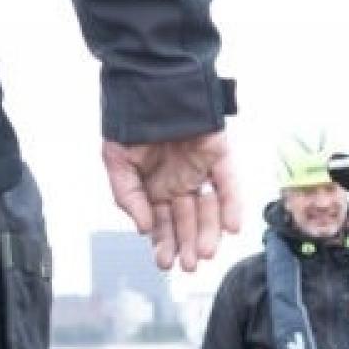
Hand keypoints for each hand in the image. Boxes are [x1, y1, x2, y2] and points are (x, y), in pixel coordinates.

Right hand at [102, 132, 242, 271]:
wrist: (149, 83)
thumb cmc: (130, 121)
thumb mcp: (116, 160)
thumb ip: (126, 195)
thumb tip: (143, 228)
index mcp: (155, 186)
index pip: (163, 222)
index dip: (164, 242)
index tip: (165, 262)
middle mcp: (179, 182)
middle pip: (188, 220)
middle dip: (187, 244)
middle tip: (188, 265)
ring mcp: (200, 171)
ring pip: (209, 208)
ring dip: (208, 232)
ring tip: (204, 252)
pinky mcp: (220, 156)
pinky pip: (228, 184)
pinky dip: (231, 205)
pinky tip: (230, 227)